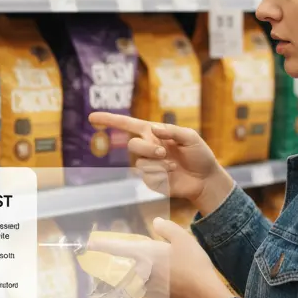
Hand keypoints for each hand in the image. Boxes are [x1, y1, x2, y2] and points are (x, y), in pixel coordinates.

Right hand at [87, 112, 233, 212]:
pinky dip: (161, 174)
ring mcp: (148, 165)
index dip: (109, 120)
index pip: (127, 125)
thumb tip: (152, 129)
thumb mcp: (190, 137)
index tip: (92, 117)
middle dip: (147, 149)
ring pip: (139, 163)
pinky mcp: (151, 181)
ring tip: (173, 165)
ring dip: (157, 163)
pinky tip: (172, 174)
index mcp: (153, 134)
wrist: (205, 179)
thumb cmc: (199, 155)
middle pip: (132, 146)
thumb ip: (172, 131)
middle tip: (164, 153)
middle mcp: (148, 148)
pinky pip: (147, 176)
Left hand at [88, 218, 232, 297]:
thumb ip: (167, 229)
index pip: (119, 248)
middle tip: (167, 258)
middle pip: (135, 265)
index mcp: (146, 254)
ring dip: (156, 274)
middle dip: (144, 261)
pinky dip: (164, 285)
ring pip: (146, 277)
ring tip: (178, 271)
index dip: (102, 245)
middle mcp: (142, 272)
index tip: (89, 244)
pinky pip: (156, 288)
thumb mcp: (184, 238)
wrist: (204, 295)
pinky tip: (180, 283)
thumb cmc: (193, 264)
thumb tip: (156, 223)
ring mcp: (148, 288)